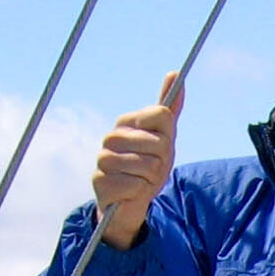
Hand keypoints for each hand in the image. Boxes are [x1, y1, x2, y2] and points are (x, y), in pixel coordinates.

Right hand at [91, 71, 182, 248]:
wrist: (130, 202)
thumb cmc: (148, 167)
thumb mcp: (164, 138)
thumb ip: (169, 109)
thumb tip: (174, 73)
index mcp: (126, 122)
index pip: (163, 115)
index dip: (168, 136)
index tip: (159, 147)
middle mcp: (111, 137)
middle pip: (160, 143)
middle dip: (162, 162)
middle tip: (151, 169)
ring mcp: (103, 159)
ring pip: (149, 166)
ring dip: (152, 179)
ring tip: (141, 181)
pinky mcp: (100, 182)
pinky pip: (137, 185)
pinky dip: (140, 192)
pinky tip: (131, 192)